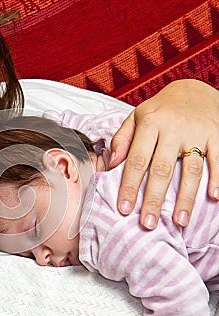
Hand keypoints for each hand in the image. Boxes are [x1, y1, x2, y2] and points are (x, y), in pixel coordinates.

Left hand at [110, 79, 218, 229]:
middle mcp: (173, 128)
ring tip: (179, 221)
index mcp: (150, 124)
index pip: (137, 160)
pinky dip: (218, 178)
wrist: (193, 88)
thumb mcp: (135, 117)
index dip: (129, 185)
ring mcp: (197, 132)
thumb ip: (122, 139)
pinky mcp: (216, 134)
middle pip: (162, 169)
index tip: (124, 208)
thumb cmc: (159, 109)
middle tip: (147, 223)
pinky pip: (218, 158)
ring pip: (191, 169)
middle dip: (154, 198)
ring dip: (186, 197)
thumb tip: (112, 164)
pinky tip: (214, 198)